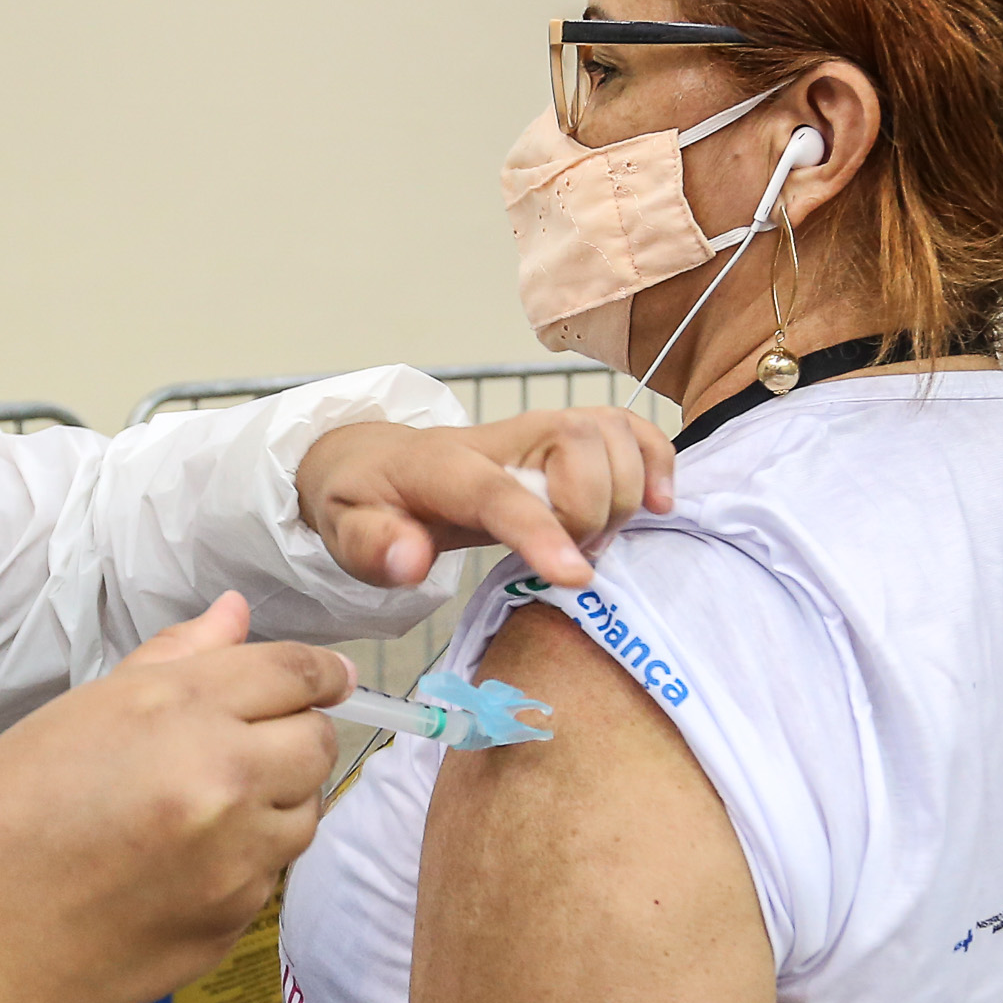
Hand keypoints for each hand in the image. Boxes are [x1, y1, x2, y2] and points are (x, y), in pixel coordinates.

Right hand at [0, 593, 349, 1002]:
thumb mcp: (74, 714)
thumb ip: (171, 661)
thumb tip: (236, 616)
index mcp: (176, 711)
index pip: (292, 673)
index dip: (320, 672)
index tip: (328, 677)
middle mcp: (222, 779)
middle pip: (318, 742)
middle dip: (296, 735)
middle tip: (252, 744)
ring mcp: (236, 860)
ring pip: (306, 813)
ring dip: (277, 802)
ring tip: (208, 808)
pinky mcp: (235, 922)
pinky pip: (271, 875)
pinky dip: (246, 862)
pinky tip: (184, 864)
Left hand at [296, 409, 676, 591]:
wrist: (373, 462)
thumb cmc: (366, 503)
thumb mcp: (345, 531)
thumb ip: (374, 546)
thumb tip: (410, 561)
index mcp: (440, 465)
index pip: (497, 489)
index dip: (540, 529)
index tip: (576, 576)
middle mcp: (496, 437)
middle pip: (572, 441)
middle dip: (591, 506)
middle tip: (574, 556)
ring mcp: (533, 430)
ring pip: (606, 429)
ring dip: (623, 490)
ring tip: (595, 539)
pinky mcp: (561, 435)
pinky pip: (625, 426)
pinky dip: (655, 459)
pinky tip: (657, 502)